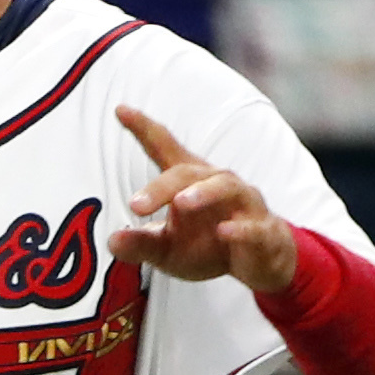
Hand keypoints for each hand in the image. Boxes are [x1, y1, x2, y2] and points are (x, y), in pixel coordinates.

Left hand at [110, 106, 300, 292]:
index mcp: (191, 184)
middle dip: (162, 186)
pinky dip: (240, 229)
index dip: (145, 129)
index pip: (166, 149)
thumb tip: (111, 242)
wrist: (260, 264)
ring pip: (226, 188)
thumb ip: (141, 244)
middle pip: (189, 173)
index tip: (119, 110)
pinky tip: (224, 232)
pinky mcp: (263, 231)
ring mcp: (244, 206)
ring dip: (204, 193)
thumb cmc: (209, 248)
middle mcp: (218, 185)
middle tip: (135, 205)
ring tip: (182, 203)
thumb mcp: (167, 251)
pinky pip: (253, 226)